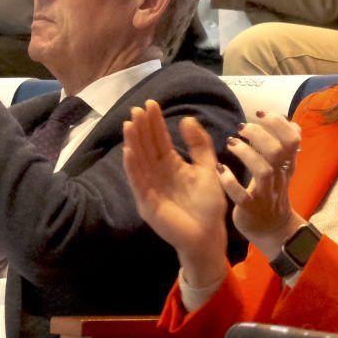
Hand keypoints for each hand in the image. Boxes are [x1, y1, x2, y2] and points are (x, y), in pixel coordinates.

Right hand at [121, 104, 229, 288]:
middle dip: (141, 128)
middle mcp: (157, 173)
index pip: (159, 139)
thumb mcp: (208, 168)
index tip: (150, 104)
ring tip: (129, 124)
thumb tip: (186, 119)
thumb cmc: (208, 204)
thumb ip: (199, 145)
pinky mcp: (147, 203)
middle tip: (137, 109)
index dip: (154, 123)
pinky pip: (138, 182)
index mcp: (171, 164)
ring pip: (139, 161)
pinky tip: (129, 151)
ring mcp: (150, 187)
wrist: (209, 234)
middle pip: (147, 146)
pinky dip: (132, 167)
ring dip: (133, 143)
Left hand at [220, 112, 303, 250]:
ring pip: (263, 171)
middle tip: (241, 128)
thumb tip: (292, 123)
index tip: (260, 113)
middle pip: (277, 151)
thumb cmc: (273, 195)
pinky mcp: (250, 209)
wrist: (273, 231)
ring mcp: (265, 194)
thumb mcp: (283, 170)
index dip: (278, 123)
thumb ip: (285, 148)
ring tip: (231, 143)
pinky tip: (220, 169)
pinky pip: (241, 195)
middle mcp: (278, 178)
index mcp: (286, 166)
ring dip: (246, 153)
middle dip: (259, 134)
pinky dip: (229, 180)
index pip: (292, 140)